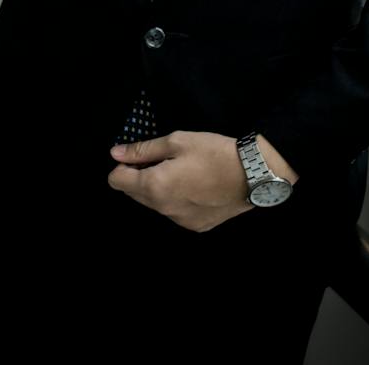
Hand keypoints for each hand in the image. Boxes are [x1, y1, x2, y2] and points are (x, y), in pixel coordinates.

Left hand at [106, 130, 277, 232]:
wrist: (253, 174)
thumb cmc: (213, 153)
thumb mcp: (176, 141)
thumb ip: (143, 150)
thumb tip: (116, 153)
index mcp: (154, 186)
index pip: (117, 181)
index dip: (124, 165)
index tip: (140, 155)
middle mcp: (163, 209)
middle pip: (134, 194)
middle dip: (140, 176)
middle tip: (164, 159)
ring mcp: (180, 220)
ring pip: (155, 204)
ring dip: (158, 188)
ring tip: (182, 171)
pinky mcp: (196, 226)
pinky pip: (175, 212)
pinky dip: (177, 199)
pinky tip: (195, 186)